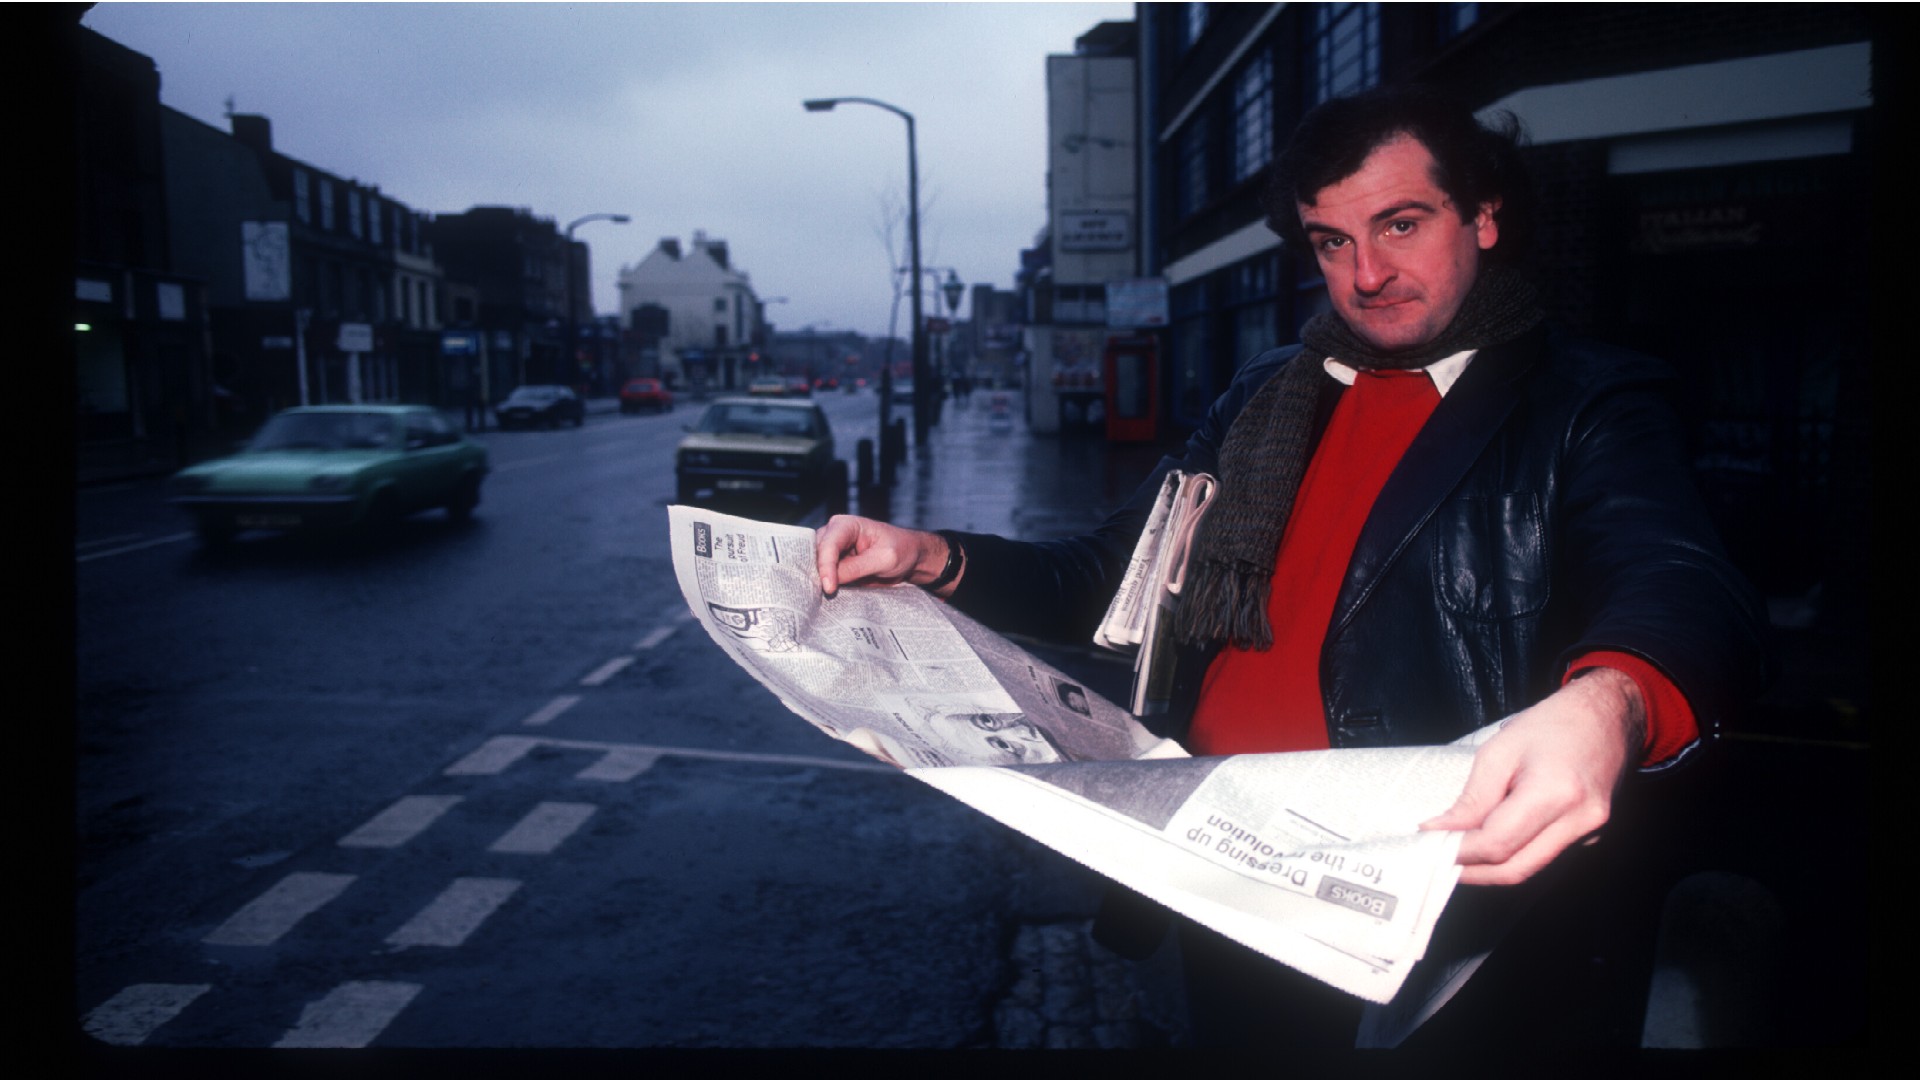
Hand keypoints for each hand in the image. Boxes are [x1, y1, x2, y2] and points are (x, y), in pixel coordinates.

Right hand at [814, 515, 954, 596]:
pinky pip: (824, 575)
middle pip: (815, 554)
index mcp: (846, 525)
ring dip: (817, 580)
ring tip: (817, 597)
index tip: (829, 588)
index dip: (826, 567)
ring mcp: (834, 550)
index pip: (829, 545)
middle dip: (816, 573)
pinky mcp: (837, 565)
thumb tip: (832, 580)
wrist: (912, 558)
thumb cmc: (903, 550)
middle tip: (816, 594)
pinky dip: (824, 585)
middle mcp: (835, 534)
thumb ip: (857, 568)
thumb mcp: (884, 559)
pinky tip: (825, 596)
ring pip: (815, 566)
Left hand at [1421, 668, 1644, 884]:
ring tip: (1457, 855)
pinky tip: (1491, 846)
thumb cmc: (1553, 724)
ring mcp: (1592, 834)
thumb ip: (1472, 798)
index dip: (1459, 851)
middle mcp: (1580, 821)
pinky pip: (1545, 857)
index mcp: (1556, 793)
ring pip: (1531, 869)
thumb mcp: (1500, 751)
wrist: (1608, 716)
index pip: (1498, 843)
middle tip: (1436, 861)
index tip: (1428, 844)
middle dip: (1472, 872)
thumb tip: (1442, 830)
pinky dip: (1514, 856)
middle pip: (1516, 869)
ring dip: (1491, 870)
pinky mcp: (1592, 837)